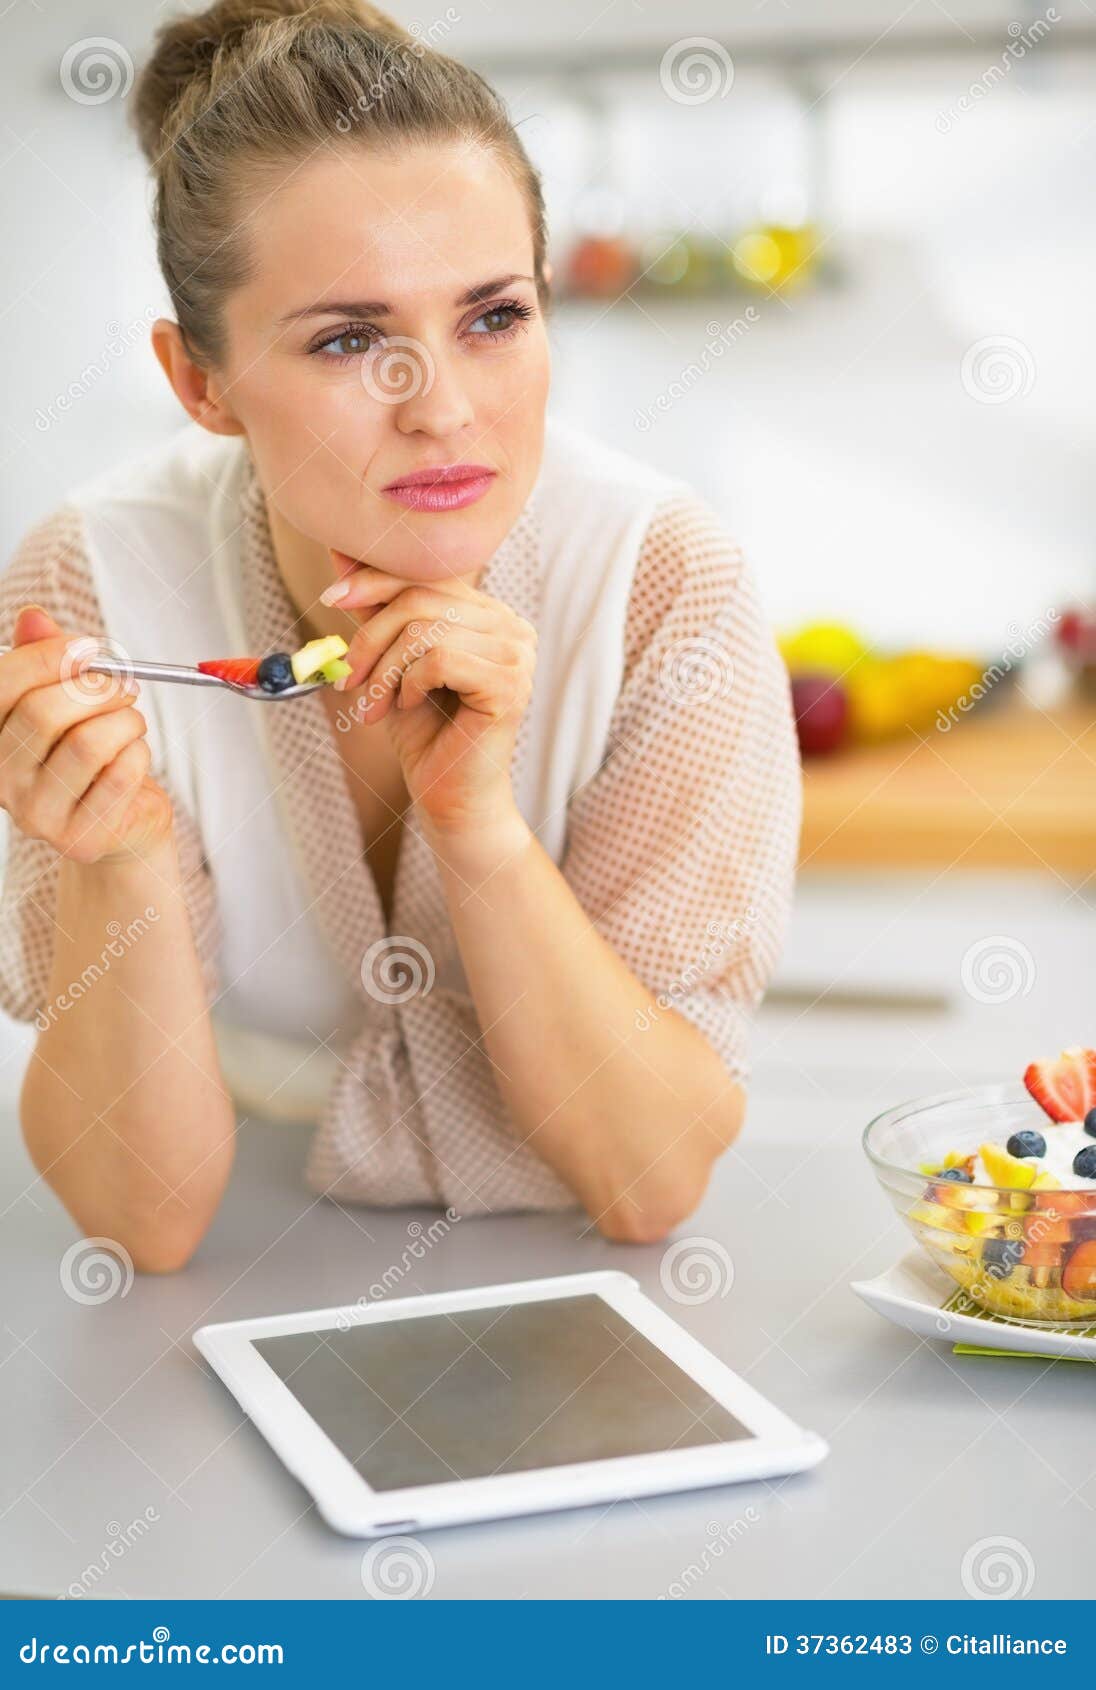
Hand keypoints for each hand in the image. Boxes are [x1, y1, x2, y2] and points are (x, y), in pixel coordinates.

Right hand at [0, 607, 173, 865]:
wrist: (122, 821)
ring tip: (131, 723)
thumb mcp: (68, 700)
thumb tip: (33, 617)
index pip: (2, 685)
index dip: (48, 656)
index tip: (89, 646)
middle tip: (125, 686)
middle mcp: (2, 780)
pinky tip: (135, 756)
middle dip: (97, 688)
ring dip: (124, 722)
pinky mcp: (79, 838)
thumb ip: (46, 659)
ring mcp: (36, 815)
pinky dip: (139, 754)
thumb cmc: (93, 754)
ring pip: (87, 744)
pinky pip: (120, 776)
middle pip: (43, 713)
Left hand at [323, 552, 535, 834]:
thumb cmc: (423, 733)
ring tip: (376, 705)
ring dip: (385, 670)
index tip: (332, 598)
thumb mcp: (391, 661)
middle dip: (370, 637)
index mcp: (490, 615)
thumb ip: (377, 609)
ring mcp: (517, 654)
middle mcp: (512, 627)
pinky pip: (438, 659)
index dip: (375, 580)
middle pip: (421, 598)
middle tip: (347, 680)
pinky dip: (409, 685)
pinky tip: (410, 709)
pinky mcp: (510, 684)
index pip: (427, 576)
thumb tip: (342, 552)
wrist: (448, 796)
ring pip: (425, 630)